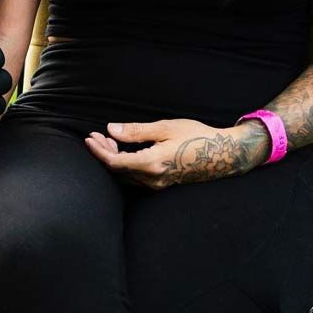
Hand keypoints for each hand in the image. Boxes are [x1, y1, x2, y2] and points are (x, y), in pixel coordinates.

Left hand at [84, 119, 267, 188]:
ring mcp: (159, 184)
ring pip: (126, 175)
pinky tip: (125, 150)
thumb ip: (136, 131)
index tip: (89, 138)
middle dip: (103, 153)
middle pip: (118, 170)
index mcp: (152, 164)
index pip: (115, 163)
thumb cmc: (196, 135)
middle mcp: (153, 179)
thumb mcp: (165, 128)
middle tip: (96, 136)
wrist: (224, 154)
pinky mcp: (163, 183)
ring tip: (108, 140)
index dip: (98, 151)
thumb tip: (111, 130)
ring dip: (114, 158)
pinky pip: (136, 177)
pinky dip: (126, 163)